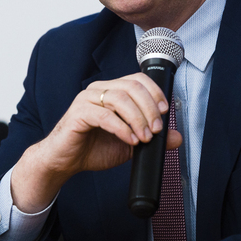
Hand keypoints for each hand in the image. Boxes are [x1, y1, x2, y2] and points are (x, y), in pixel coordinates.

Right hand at [11, 73, 182, 211]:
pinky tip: (130, 140)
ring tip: (144, 137)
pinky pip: (105, 115)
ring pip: (120, 98)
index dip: (155, 92)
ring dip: (138, 119)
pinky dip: (122, 128)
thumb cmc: (93, 148)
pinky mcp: (78, 113)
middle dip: (149, 108)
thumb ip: (151, 138)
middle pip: (132, 87)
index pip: (138, 80)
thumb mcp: (129, 144)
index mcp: (111, 91)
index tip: (165, 111)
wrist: (65, 161)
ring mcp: (87, 99)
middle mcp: (99, 90)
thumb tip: (176, 137)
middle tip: (157, 129)